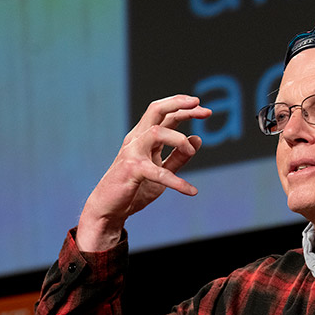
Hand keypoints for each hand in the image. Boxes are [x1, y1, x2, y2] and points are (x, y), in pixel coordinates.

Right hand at [76, 95, 210, 251]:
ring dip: (180, 140)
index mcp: (143, 137)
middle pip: (156, 110)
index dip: (184, 108)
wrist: (109, 209)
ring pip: (157, 132)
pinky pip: (158, 172)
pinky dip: (177, 182)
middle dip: (180, 105)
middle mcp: (137, 139)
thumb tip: (198, 139)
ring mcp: (133, 153)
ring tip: (191, 153)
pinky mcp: (132, 170)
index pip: (164, 114)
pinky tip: (191, 191)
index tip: (205, 109)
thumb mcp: (162, 171)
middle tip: (202, 108)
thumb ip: (178, 156)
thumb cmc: (134, 188)